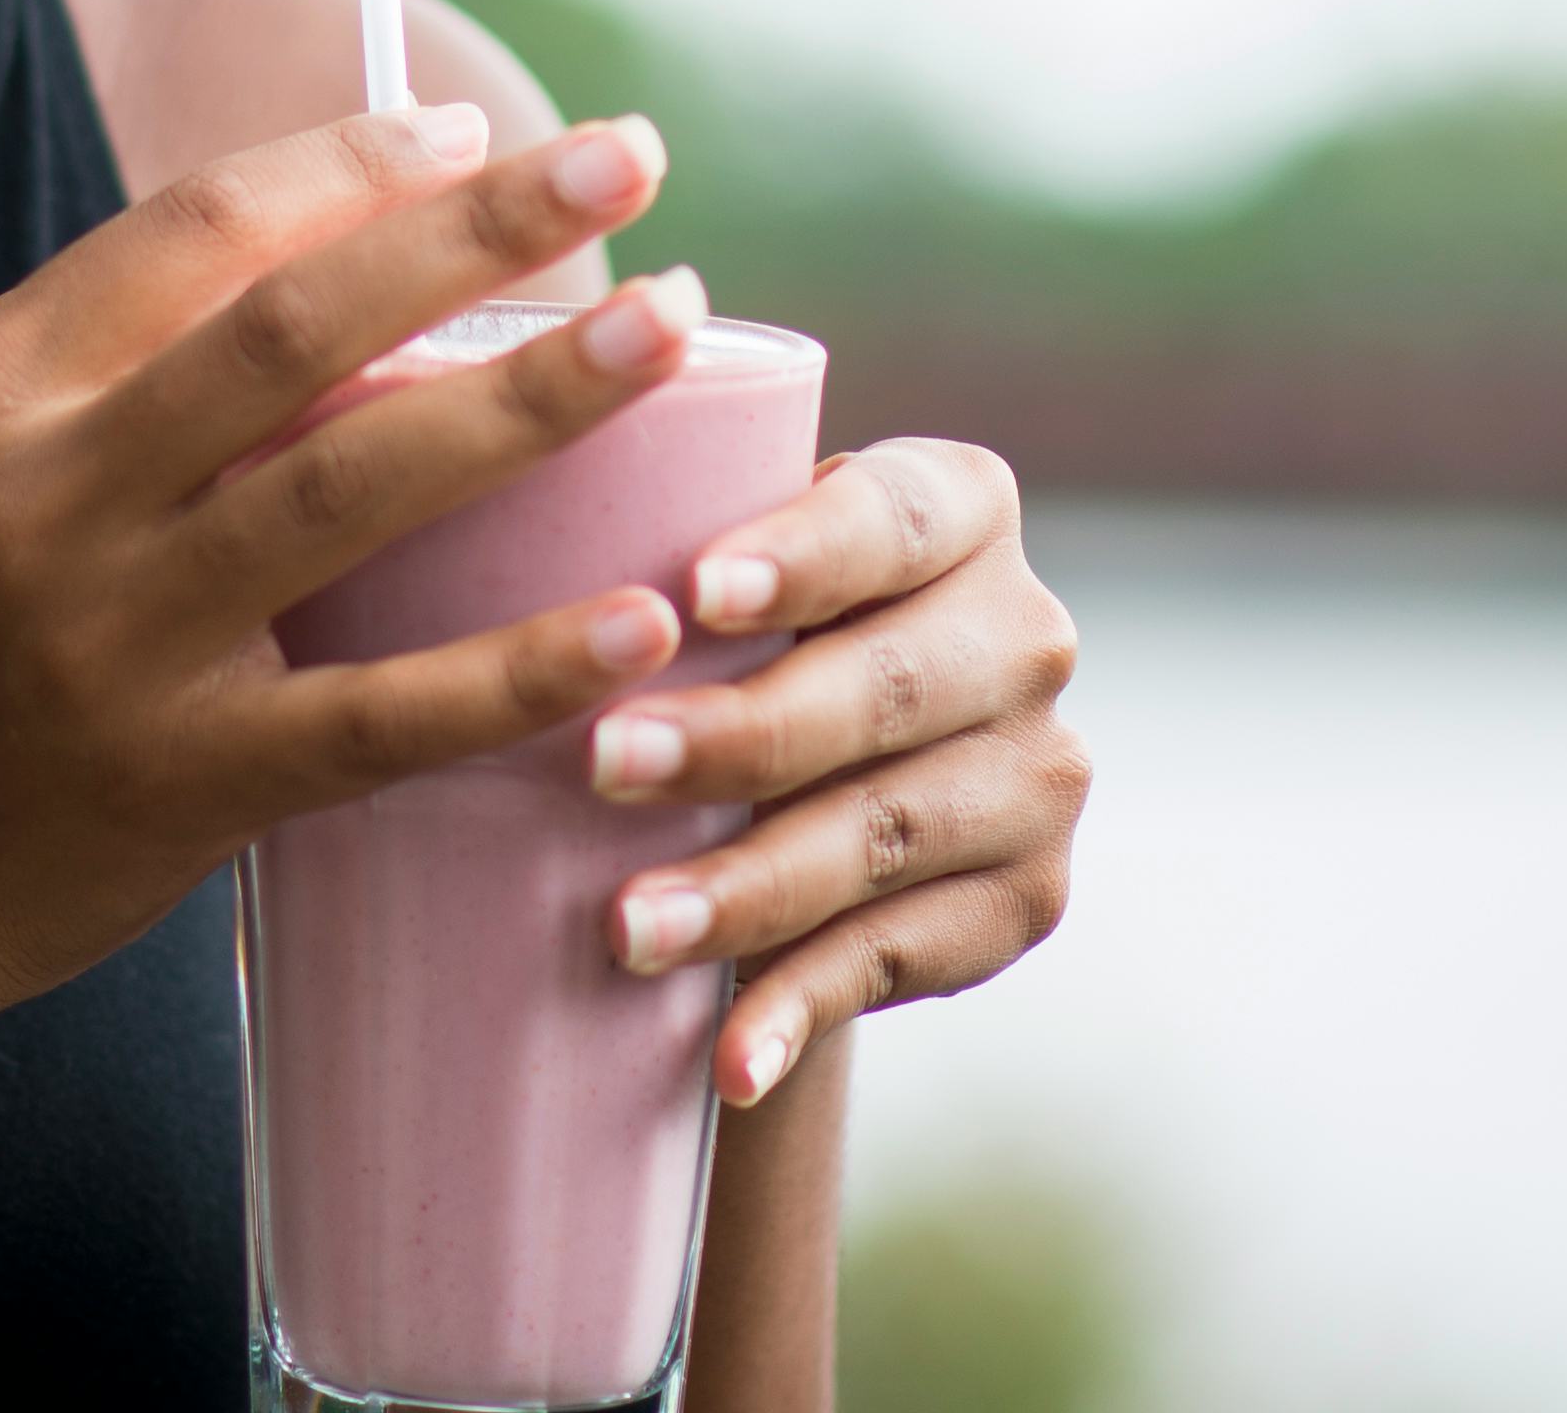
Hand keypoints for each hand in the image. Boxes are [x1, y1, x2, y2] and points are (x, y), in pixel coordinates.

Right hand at [0, 100, 713, 1017]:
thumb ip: (126, 364)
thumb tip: (352, 236)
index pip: (197, 228)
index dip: (355, 165)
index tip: (480, 130)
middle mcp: (44, 496)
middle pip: (297, 324)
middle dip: (478, 229)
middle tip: (628, 159)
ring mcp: (111, 644)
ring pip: (350, 488)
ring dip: (528, 399)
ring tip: (664, 328)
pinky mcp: (180, 786)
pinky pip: (378, 716)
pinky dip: (514, 666)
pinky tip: (636, 619)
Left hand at [579, 439, 1086, 1105]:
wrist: (797, 776)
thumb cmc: (724, 631)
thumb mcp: (727, 564)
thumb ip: (680, 530)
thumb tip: (529, 540)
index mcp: (962, 509)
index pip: (890, 519)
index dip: (803, 554)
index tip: (694, 590)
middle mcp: (1024, 634)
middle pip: (885, 687)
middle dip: (740, 735)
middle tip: (602, 765)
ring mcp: (1037, 775)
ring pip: (882, 833)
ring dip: (750, 888)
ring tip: (628, 928)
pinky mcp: (1023, 899)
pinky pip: (900, 956)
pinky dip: (803, 1005)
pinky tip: (728, 1056)